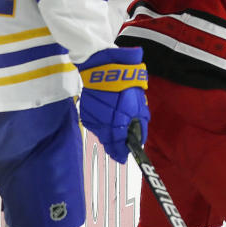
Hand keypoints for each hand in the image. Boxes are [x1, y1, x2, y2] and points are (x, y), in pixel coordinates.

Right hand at [77, 47, 148, 163]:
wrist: (104, 69)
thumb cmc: (126, 85)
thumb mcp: (139, 105)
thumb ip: (139, 124)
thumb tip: (138, 139)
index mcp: (118, 122)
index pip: (119, 145)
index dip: (121, 153)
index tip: (124, 158)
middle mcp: (104, 123)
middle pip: (109, 142)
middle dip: (115, 146)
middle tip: (120, 150)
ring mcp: (93, 119)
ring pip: (101, 134)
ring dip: (108, 135)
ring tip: (114, 130)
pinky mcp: (86, 114)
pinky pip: (95, 125)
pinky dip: (101, 125)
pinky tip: (106, 119)